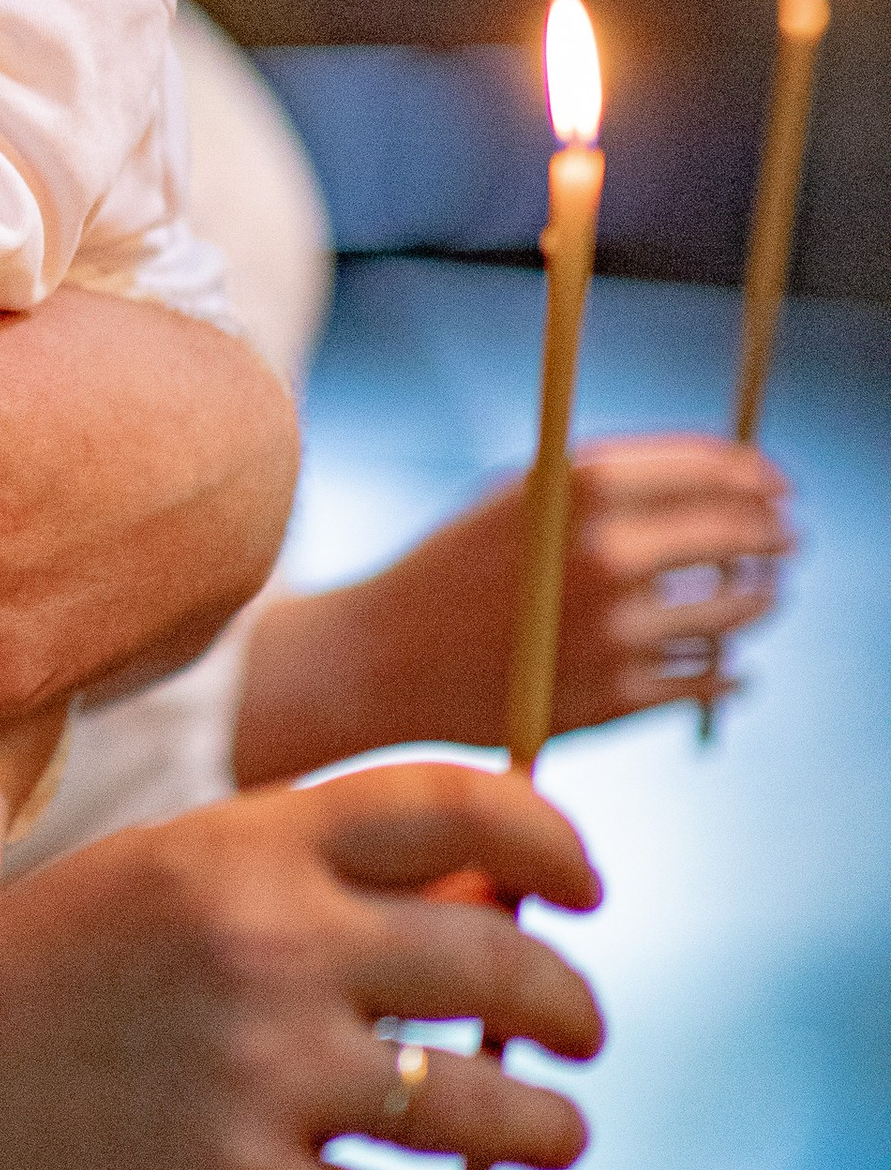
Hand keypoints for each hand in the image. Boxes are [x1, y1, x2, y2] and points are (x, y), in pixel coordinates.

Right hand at [0, 763, 603, 1169]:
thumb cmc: (30, 979)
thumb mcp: (160, 882)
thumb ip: (309, 881)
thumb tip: (496, 909)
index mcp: (242, 847)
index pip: (460, 810)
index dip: (552, 843)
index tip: (585, 887)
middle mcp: (267, 952)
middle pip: (506, 968)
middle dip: (572, 1006)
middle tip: (579, 1032)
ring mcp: (259, 1087)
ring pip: (488, 1110)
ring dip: (544, 1126)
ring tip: (546, 1132)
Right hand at [232, 434, 797, 785]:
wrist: (384, 659)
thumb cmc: (454, 569)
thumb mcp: (521, 498)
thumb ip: (608, 485)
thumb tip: (719, 484)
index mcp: (579, 486)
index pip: (707, 470)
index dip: (755, 476)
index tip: (778, 486)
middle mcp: (604, 554)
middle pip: (733, 536)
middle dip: (771, 537)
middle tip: (785, 541)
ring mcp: (614, 631)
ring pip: (734, 613)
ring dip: (758, 602)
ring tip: (761, 597)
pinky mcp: (615, 699)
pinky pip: (707, 680)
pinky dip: (728, 673)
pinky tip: (731, 666)